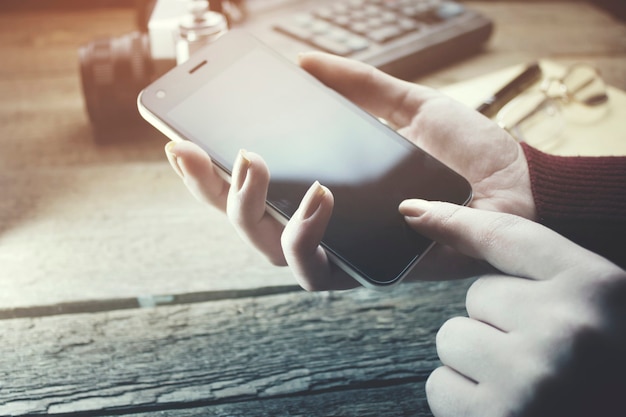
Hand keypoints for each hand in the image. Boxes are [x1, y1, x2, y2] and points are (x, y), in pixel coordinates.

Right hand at [165, 51, 535, 288]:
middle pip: (247, 223)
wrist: (517, 186)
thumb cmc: (464, 153)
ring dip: (248, 210)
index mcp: (324, 188)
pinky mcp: (367, 272)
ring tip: (250, 162)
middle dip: (213, 191)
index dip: (211, 172)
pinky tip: (317, 195)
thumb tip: (302, 61)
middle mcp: (325, 225)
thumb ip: (355, 85)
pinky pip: (318, 270)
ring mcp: (343, 252)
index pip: (255, 187)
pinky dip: (306, 235)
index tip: (181, 141)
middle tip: (198, 151)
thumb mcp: (404, 106)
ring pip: (269, 251)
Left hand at [400, 199, 625, 416]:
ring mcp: (529, 377)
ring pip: (451, 339)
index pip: (509, 236)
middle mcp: (565, 328)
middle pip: (476, 295)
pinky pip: (439, 386)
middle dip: (497, 324)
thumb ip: (540, 270)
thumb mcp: (597, 308)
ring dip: (476, 363)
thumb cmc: (602, 371)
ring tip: (527, 386)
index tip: (414, 211)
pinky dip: (462, 401)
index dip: (458, 220)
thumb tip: (420, 214)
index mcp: (597, 289)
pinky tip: (507, 410)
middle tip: (542, 356)